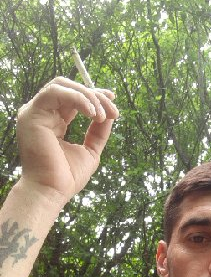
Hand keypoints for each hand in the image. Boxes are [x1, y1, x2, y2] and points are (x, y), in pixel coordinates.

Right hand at [16, 77, 118, 203]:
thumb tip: (110, 115)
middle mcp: (42, 114)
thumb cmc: (67, 177)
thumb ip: (98, 132)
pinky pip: (55, 92)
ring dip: (88, 97)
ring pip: (62, 86)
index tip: (113, 100)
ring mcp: (35, 113)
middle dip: (95, 95)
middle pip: (69, 88)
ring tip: (101, 116)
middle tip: (113, 111)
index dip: (94, 95)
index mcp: (54, 121)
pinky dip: (77, 98)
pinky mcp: (32, 114)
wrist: (52, 191)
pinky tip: (92, 114)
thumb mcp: (90, 150)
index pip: (73, 98)